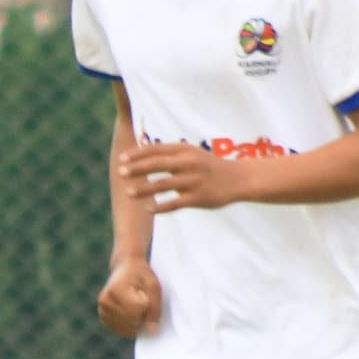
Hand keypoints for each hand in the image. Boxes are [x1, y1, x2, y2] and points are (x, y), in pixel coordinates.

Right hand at [96, 257, 162, 338]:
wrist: (125, 267)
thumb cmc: (141, 275)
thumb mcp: (154, 286)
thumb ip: (155, 309)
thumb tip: (152, 332)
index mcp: (117, 289)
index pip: (139, 308)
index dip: (147, 302)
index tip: (142, 291)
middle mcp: (105, 300)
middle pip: (133, 321)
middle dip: (142, 314)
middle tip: (139, 298)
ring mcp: (102, 309)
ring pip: (127, 328)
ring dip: (136, 320)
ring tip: (133, 304)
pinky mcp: (102, 317)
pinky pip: (121, 330)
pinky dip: (130, 325)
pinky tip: (130, 312)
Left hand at [116, 138, 248, 213]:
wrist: (238, 179)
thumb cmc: (208, 166)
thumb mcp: (191, 153)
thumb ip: (169, 154)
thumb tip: (140, 153)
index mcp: (184, 150)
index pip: (156, 150)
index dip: (137, 154)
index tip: (122, 159)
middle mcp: (188, 163)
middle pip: (157, 164)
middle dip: (137, 168)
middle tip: (120, 173)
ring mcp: (193, 180)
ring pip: (163, 184)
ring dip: (143, 189)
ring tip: (128, 193)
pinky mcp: (199, 197)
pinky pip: (176, 203)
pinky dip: (161, 206)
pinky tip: (148, 209)